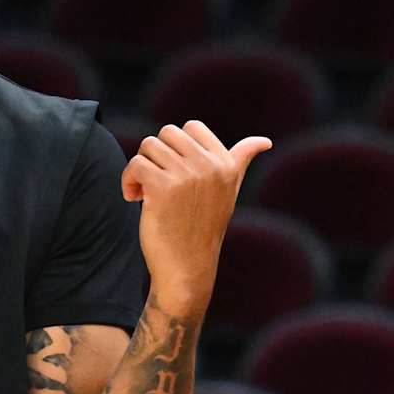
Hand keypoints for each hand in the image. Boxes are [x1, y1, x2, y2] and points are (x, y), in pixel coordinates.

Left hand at [121, 120, 270, 313]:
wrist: (187, 267)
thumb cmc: (203, 228)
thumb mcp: (228, 191)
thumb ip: (241, 161)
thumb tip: (265, 141)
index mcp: (226, 163)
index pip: (192, 126)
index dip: (174, 147)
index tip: (173, 171)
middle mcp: (210, 166)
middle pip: (167, 132)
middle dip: (155, 155)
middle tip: (155, 181)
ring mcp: (187, 175)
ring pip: (148, 146)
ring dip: (139, 168)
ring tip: (144, 193)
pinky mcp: (162, 187)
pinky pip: (136, 163)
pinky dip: (128, 180)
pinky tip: (134, 198)